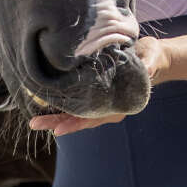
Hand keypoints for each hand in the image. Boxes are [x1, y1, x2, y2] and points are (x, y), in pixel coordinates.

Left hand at [28, 34, 172, 136]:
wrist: (151, 57)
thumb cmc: (151, 58)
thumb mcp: (152, 59)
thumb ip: (149, 66)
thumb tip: (148, 69)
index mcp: (119, 105)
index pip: (94, 117)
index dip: (76, 122)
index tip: (59, 129)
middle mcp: (107, 108)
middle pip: (79, 119)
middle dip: (57, 122)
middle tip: (35, 124)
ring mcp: (100, 103)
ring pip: (75, 113)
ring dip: (55, 116)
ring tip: (35, 120)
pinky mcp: (95, 93)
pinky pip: (76, 103)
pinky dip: (62, 105)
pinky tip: (45, 103)